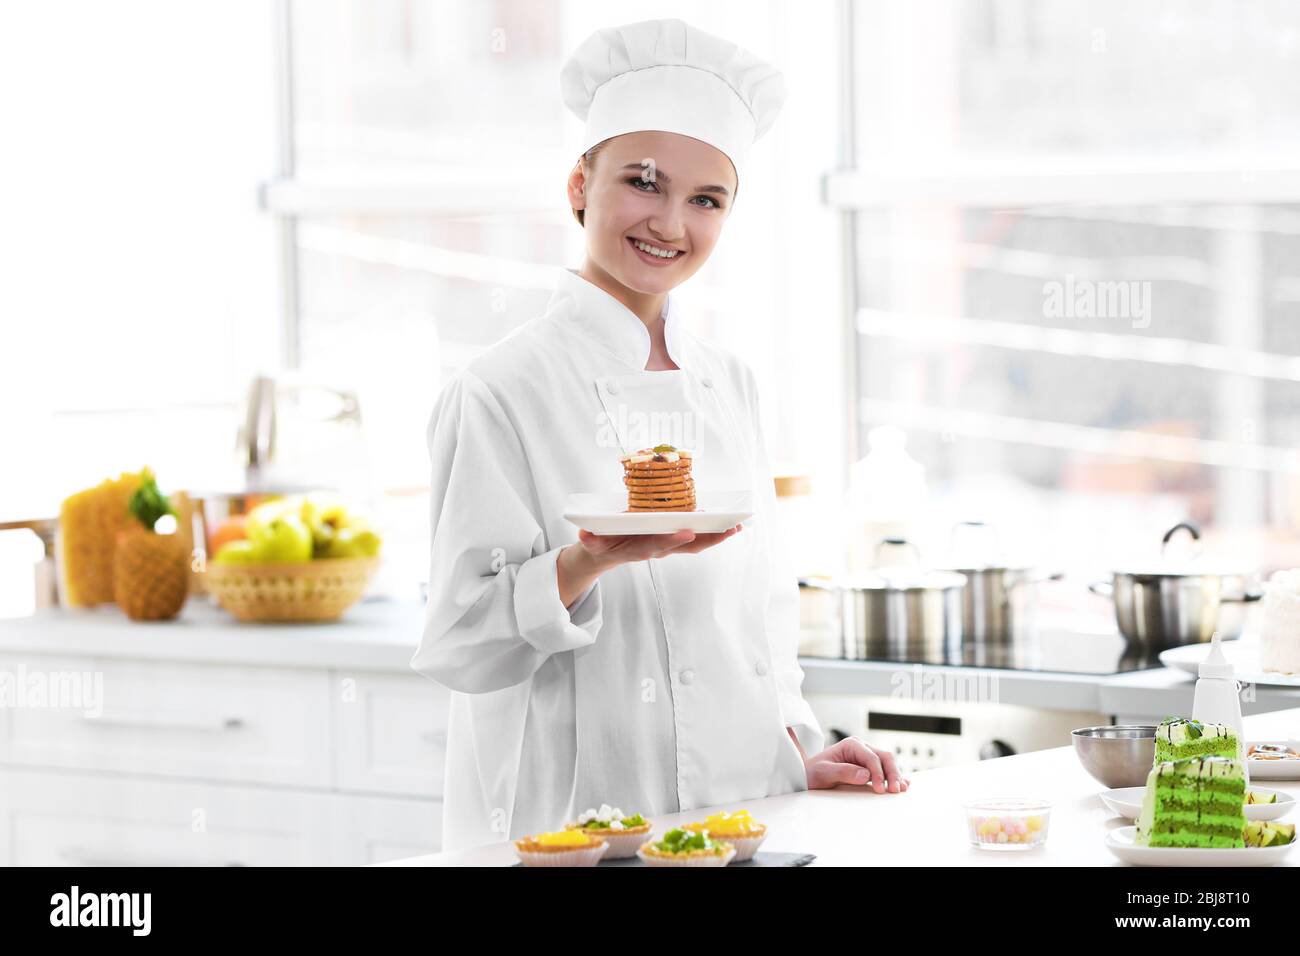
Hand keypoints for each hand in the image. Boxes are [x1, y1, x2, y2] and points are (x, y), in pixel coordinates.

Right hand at [555, 525, 742, 606]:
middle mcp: (656, 548)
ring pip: (695, 543)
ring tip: (737, 526)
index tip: (686, 532)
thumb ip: (590, 541)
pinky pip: (694, 538)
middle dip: (709, 540)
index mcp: (638, 548)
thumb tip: (585, 537)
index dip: (671, 540)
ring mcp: (665, 546)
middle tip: (730, 530)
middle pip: (686, 547)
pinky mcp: (670, 541)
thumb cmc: (599, 545)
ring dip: (716, 536)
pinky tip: (727, 523)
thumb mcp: (590, 544)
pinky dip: (711, 531)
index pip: (656, 545)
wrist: (602, 555)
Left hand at [804, 737, 909, 793]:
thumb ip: (843, 772)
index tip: (879, 790)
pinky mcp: (870, 767)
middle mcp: (862, 747)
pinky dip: (895, 777)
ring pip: (889, 763)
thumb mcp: (823, 773)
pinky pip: (886, 770)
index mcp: (851, 744)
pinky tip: (904, 785)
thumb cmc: (813, 773)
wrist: (808, 776)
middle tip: (894, 791)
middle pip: (885, 757)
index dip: (878, 773)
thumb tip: (866, 774)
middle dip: (892, 773)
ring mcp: (867, 756)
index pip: (871, 757)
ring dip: (896, 776)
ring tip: (900, 790)